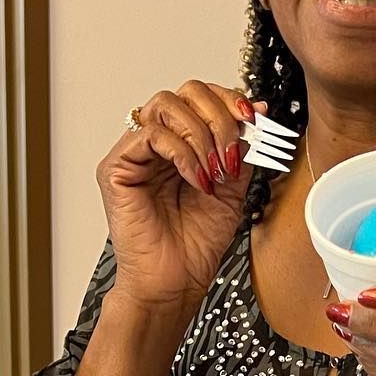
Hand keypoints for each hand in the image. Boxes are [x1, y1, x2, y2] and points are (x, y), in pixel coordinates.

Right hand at [96, 81, 254, 319]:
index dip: (229, 100)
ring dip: (202, 135)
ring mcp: (134, 152)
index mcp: (182, 142)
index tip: (254, 119)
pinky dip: (182, 153)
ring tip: (215, 172)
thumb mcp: (234, 186)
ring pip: (166, 105)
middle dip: (219, 118)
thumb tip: (259, 109)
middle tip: (232, 154)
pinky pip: (150, 135)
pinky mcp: (116, 167)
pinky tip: (198, 180)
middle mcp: (156, 142)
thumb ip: (241, 147)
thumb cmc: (196, 244)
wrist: (175, 282)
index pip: (201, 97)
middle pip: (185, 92)